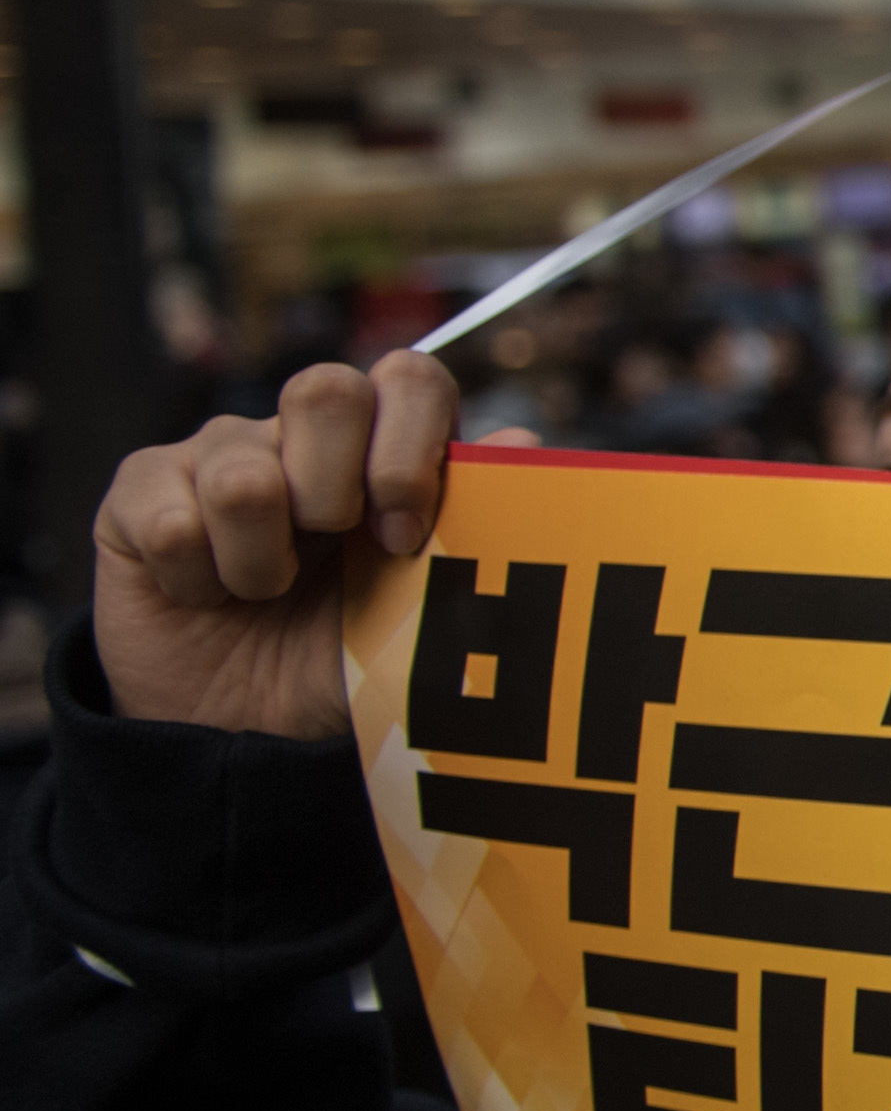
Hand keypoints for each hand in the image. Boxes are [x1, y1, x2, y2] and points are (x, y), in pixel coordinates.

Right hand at [93, 356, 456, 738]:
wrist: (247, 732)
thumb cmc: (344, 659)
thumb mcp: (422, 611)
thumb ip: (475, 531)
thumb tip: (529, 440)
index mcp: (383, 448)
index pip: (409, 378)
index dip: (409, 447)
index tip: (403, 533)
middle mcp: (302, 435)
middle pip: (324, 387)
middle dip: (334, 488)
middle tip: (330, 549)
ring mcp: (218, 453)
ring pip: (242, 474)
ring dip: (260, 564)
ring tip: (263, 592)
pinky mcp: (142, 492)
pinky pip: (171, 521)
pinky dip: (197, 582)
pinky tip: (203, 595)